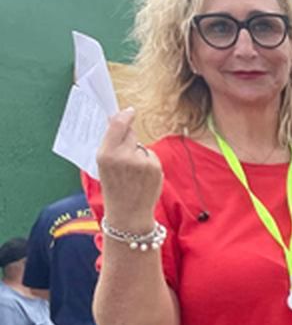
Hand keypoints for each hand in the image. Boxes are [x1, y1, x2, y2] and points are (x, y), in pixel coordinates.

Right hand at [96, 110, 164, 228]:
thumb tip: (119, 122)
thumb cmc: (113, 187)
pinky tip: (142, 176)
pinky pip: (151, 156)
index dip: (124, 116)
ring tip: (132, 172)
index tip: (129, 111)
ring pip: (140, 146)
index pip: (117, 126)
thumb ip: (111, 145)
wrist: (128, 213)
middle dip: (128, 137)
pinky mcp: (155, 168)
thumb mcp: (103, 165)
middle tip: (124, 152)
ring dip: (138, 153)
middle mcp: (124, 156)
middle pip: (130, 133)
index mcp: (106, 154)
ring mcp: (142, 162)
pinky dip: (147, 162)